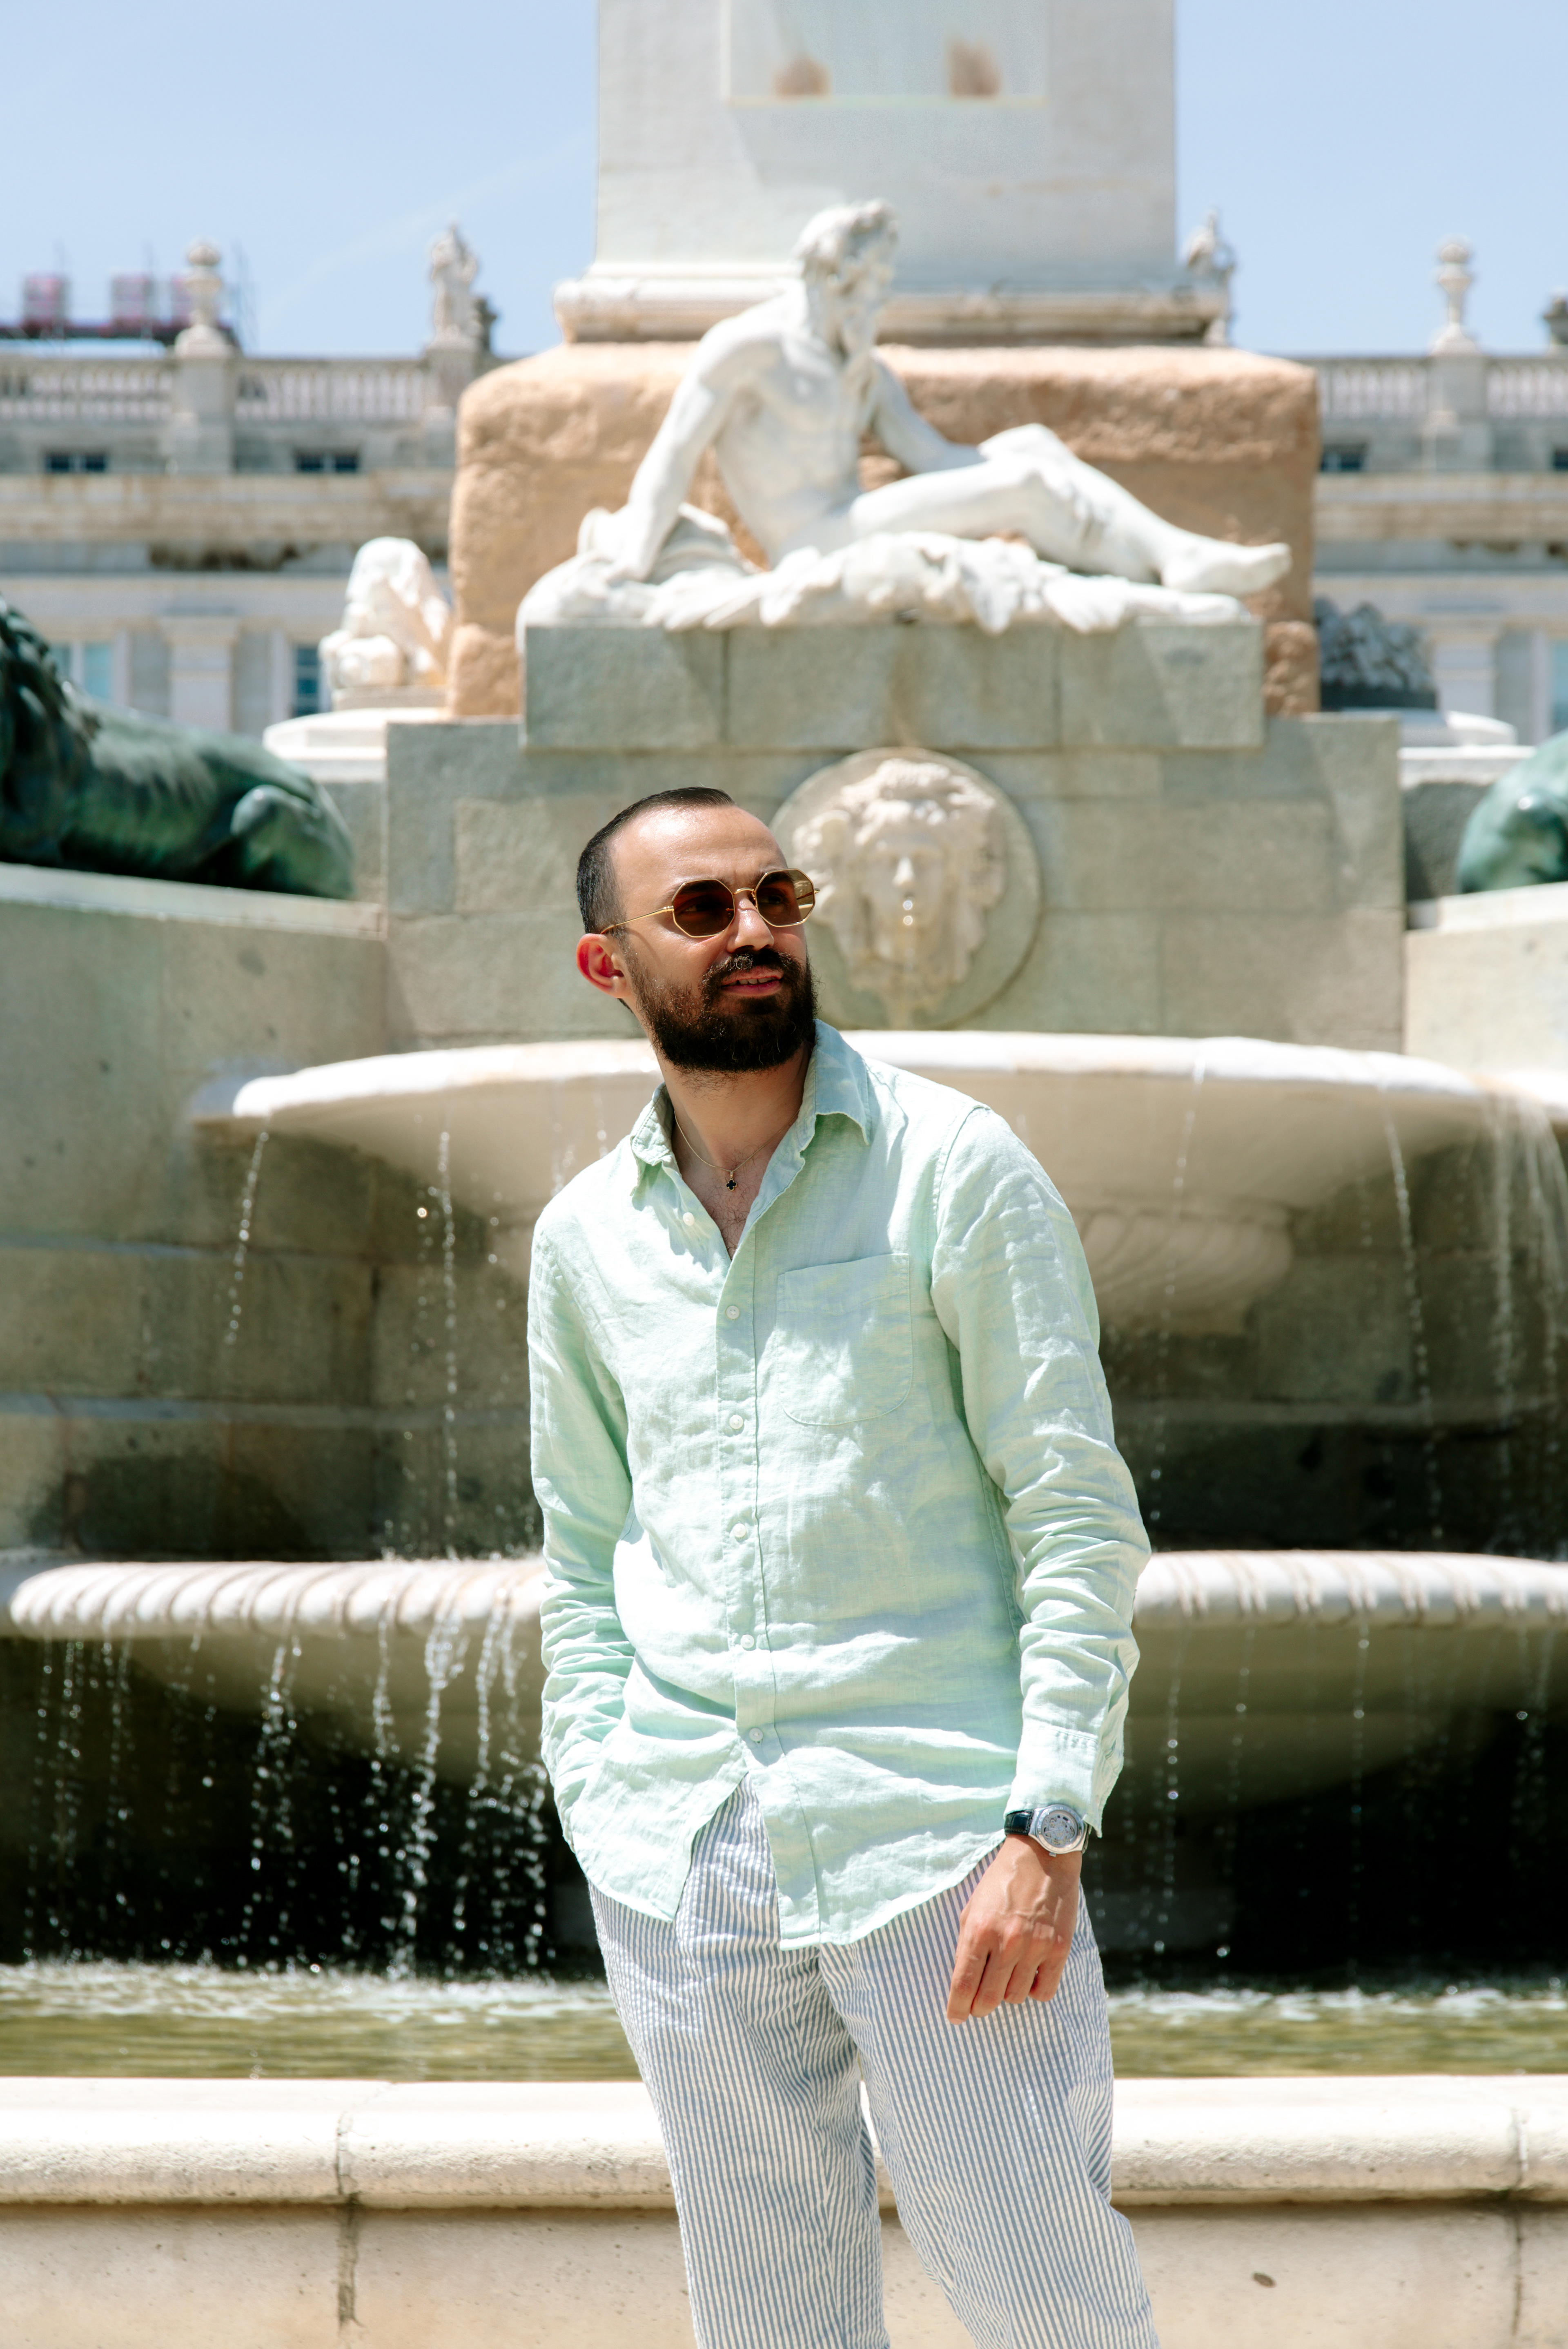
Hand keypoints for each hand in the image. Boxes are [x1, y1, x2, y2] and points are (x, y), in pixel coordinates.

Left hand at [945, 1837, 1080, 2022]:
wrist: (1042, 1855)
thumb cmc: (1001, 1881)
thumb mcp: (972, 1908)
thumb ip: (966, 1944)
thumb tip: (962, 1982)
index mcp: (979, 1930)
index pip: (963, 1985)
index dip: (957, 2008)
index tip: (955, 2016)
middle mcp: (1006, 1942)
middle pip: (988, 1999)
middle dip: (979, 2007)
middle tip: (979, 2004)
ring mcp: (1035, 1947)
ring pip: (1015, 1997)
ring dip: (1007, 1993)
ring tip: (1007, 1975)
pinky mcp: (1059, 1949)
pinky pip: (1044, 1991)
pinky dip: (1034, 1990)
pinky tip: (1029, 1975)